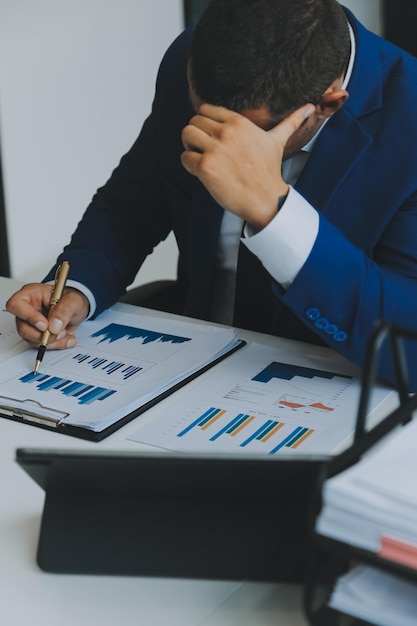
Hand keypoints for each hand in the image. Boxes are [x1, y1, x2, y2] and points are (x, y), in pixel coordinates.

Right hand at [6, 283, 89, 349]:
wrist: (77, 309)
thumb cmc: (71, 300)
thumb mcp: (74, 300)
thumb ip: (65, 310)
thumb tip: (54, 326)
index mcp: (32, 294)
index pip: (16, 304)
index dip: (28, 317)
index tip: (45, 325)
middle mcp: (27, 309)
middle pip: (23, 327)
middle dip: (43, 335)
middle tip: (60, 333)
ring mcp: (30, 323)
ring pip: (31, 339)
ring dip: (52, 341)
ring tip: (66, 333)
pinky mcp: (36, 334)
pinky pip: (41, 345)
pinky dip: (56, 344)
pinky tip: (67, 337)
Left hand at [181, 102, 314, 229]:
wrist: (266, 199)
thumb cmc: (269, 172)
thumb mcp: (278, 142)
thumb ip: (290, 122)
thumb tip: (311, 107)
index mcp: (239, 123)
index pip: (206, 109)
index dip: (204, 122)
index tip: (211, 137)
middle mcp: (226, 132)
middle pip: (193, 120)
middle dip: (195, 135)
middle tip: (203, 150)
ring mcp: (215, 149)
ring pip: (186, 134)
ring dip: (189, 146)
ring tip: (199, 159)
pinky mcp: (206, 167)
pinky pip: (185, 157)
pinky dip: (188, 165)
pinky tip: (201, 173)